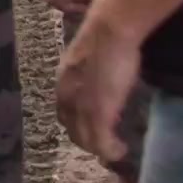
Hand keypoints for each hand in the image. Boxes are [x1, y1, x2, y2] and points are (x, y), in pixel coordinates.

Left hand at [56, 13, 141, 163]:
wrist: (109, 31)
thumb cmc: (104, 38)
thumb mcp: (89, 62)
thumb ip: (89, 77)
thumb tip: (100, 85)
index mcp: (62, 85)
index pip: (65, 115)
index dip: (79, 125)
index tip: (95, 127)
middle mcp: (66, 99)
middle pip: (73, 131)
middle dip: (89, 140)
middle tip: (106, 143)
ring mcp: (81, 108)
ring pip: (86, 140)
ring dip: (101, 149)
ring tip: (115, 149)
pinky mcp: (98, 113)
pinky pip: (101, 143)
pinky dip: (111, 151)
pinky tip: (120, 149)